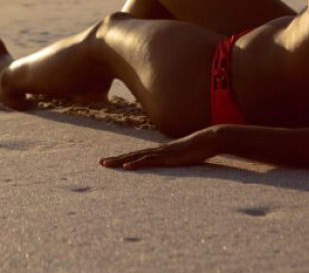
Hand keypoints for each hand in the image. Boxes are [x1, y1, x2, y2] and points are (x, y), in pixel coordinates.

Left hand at [99, 128, 219, 169]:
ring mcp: (161, 153)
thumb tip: (175, 165)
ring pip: (136, 157)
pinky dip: (136, 164)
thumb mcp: (185, 158)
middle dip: (116, 159)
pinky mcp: (167, 157)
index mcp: (160, 152)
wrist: (208, 140)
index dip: (124, 158)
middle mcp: (157, 151)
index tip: (111, 161)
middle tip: (100, 162)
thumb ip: (178, 161)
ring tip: (106, 164)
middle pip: (132, 155)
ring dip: (120, 161)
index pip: (138, 155)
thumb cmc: (199, 149)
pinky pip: (148, 161)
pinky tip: (126, 167)